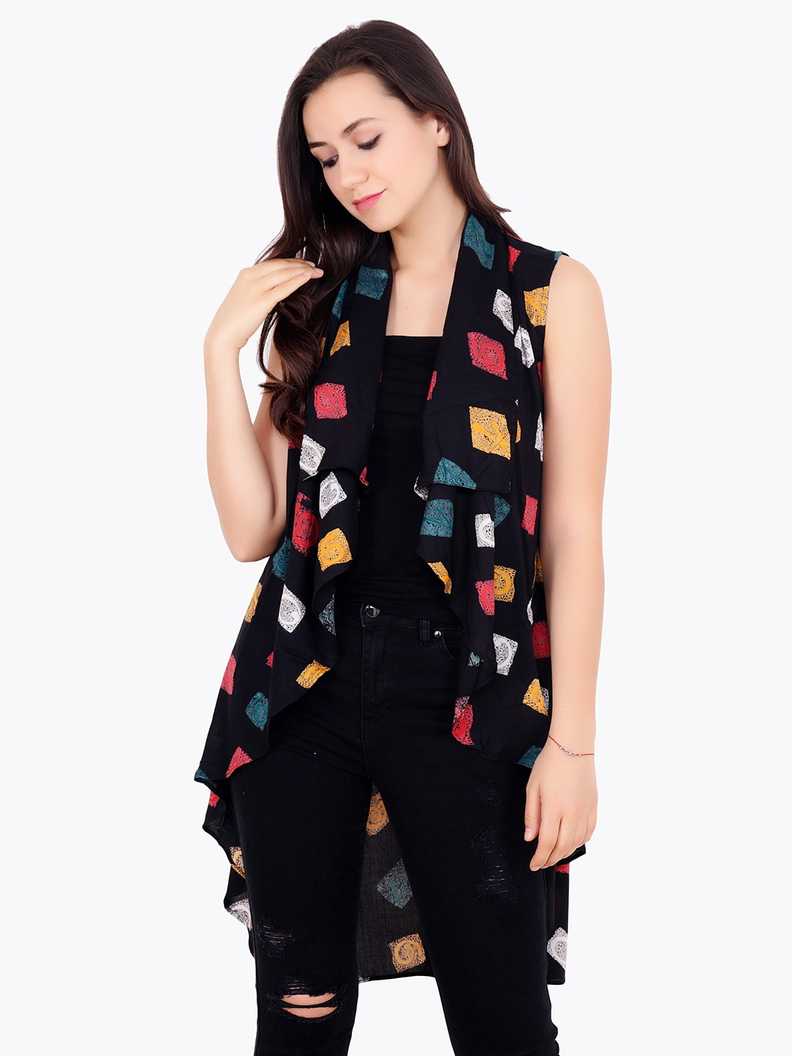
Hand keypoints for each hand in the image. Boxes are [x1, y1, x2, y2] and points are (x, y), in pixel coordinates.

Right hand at [204, 257, 323, 352]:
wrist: (222, 335)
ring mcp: (256, 288)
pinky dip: (298, 281)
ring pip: (284, 273)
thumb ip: (258, 290)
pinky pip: (284, 288)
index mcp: (246, 274)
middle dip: (300, 264)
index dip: (291, 262)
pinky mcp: (262, 301)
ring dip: (303, 271)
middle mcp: (250, 276)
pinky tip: (309, 278)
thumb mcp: (246, 298)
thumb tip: (274, 290)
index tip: (304, 264)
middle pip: (281, 265)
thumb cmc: (234, 321)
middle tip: (315, 266)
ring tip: (317, 272)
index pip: (273, 263)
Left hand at [523, 740, 596, 869]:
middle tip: (542, 863)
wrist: (573, 747)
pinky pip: (589, 832)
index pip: (547, 843)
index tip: (533, 865)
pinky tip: (571, 842)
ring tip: (554, 855)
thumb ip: (531, 815)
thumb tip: (530, 838)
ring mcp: (585, 811)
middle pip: (563, 847)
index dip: (540, 858)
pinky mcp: (594, 807)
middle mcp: (572, 813)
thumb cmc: (550, 764)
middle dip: (551, 859)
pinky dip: (579, 842)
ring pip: (577, 842)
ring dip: (565, 852)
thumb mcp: (532, 788)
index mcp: (554, 808)